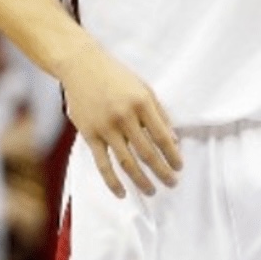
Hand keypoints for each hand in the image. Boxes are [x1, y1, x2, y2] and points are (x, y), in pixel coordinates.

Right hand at [61, 36, 182, 197]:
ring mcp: (105, 127)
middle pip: (147, 153)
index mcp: (142, 103)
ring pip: (127, 162)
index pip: (162, 136)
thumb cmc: (116, 76)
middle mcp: (124, 116)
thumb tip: (173, 140)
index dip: (172, 155)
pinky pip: (103, 163)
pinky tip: (122, 193)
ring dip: (141, 180)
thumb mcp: (144, 87)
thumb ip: (160, 113)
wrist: (81, 66)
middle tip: (172, 183)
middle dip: (162, 171)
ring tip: (152, 191)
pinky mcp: (89, 134)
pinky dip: (112, 181)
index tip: (179, 167)